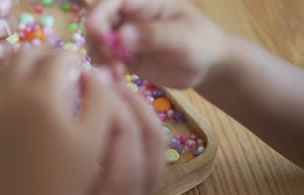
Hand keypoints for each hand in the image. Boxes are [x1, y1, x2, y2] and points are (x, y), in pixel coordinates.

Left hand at [0, 48, 165, 194]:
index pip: (58, 57)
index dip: (72, 58)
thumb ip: (101, 97)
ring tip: (27, 78)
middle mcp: (5, 96)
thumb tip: (95, 71)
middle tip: (54, 66)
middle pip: (24, 56)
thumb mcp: (95, 136)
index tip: (77, 65)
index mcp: (41, 96)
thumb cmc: (68, 178)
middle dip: (43, 56)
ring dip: (12, 66)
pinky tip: (4, 100)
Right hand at [81, 85, 165, 194]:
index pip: (127, 138)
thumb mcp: (47, 179)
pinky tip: (113, 113)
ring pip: (155, 149)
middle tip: (110, 75)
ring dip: (138, 114)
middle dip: (133, 101)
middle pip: (153, 141)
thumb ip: (71, 140)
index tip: (91, 74)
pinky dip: (134, 130)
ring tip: (115, 88)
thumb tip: (86, 90)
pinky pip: (144, 158)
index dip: (111, 100)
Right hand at [86, 0, 227, 88]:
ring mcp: (126, 37)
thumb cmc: (201, 43)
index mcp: (144, 1)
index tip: (95, 31)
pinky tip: (119, 78)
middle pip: (98, 21)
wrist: (207, 65)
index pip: (113, 0)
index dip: (99, 12)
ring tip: (117, 71)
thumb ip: (153, 36)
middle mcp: (131, 16)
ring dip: (101, 57)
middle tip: (111, 57)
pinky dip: (107, 70)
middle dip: (97, 39)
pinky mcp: (126, 57)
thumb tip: (121, 36)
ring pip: (98, 42)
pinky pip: (107, 61)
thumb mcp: (182, 37)